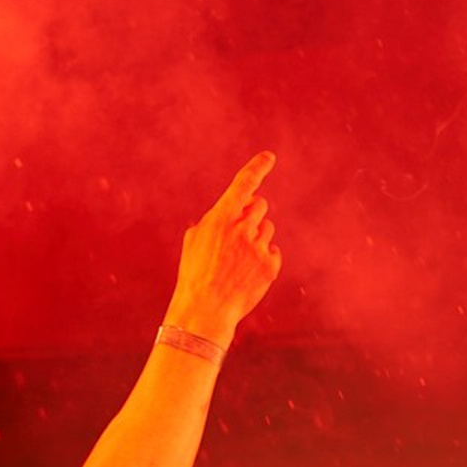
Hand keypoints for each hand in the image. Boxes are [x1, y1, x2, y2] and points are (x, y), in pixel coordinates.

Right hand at [166, 153, 281, 342]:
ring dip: (257, 236)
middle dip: (251, 213)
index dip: (257, 167)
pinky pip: (273, 251)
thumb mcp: (194, 241)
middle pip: (259, 205)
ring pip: (267, 228)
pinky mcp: (270, 265)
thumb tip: (231, 210)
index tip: (269, 157)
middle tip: (239, 231)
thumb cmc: (195, 274)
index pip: (243, 184)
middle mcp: (242, 228)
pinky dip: (263, 258)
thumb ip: (213, 220)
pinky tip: (247, 272)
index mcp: (220, 218)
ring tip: (239, 259)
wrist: (206, 309)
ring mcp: (258, 247)